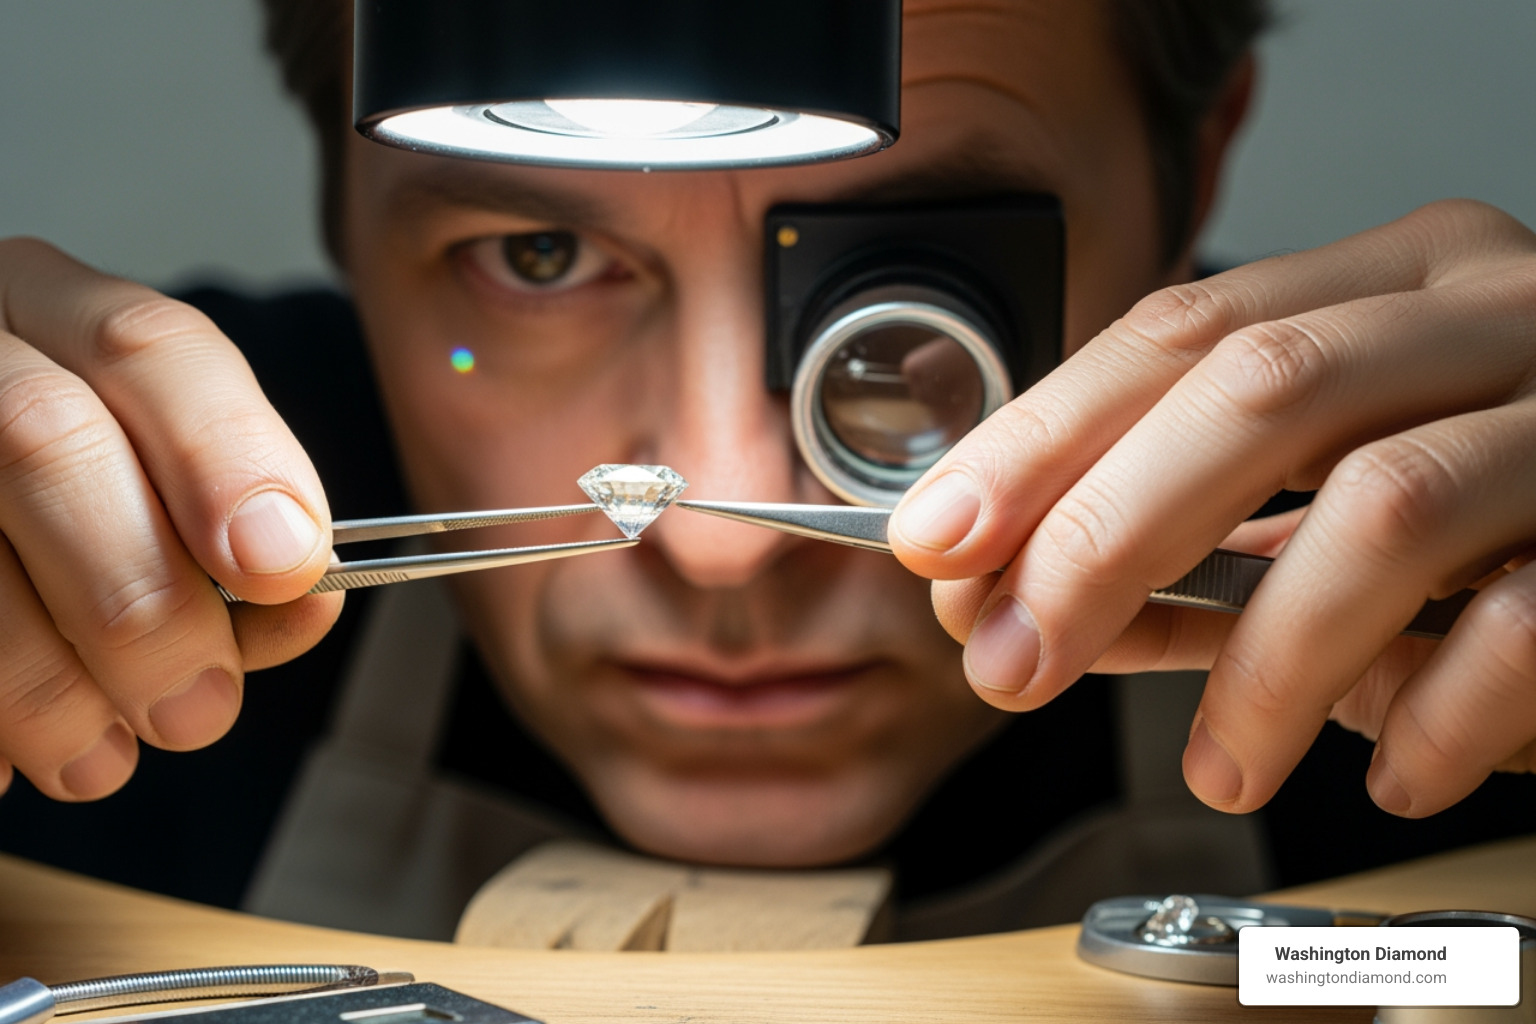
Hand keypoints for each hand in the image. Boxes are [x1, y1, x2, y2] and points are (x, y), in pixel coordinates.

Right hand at [0, 239, 340, 800]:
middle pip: (47, 439)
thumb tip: (305, 604)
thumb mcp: (162, 482)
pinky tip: (11, 755)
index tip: (284, 566)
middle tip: (197, 709)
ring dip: (45, 682)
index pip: (152, 348)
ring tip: (98, 757)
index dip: (227, 458)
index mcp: (64, 315)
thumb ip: (234, 532)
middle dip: (139, 598)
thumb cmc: (84, 506)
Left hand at [888, 200, 1535, 818]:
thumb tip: (1013, 603)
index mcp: (1384, 286)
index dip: (1040, 438)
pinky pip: (1531, 619)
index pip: (1176, 334)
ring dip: (1266, 659)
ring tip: (1216, 766)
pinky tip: (1393, 765)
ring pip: (1386, 505)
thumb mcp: (1328, 509)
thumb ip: (1186, 551)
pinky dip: (1438, 712)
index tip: (936, 541)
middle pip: (1256, 391)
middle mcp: (1484, 312)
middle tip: (1013, 660)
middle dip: (1104, 535)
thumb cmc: (1507, 511)